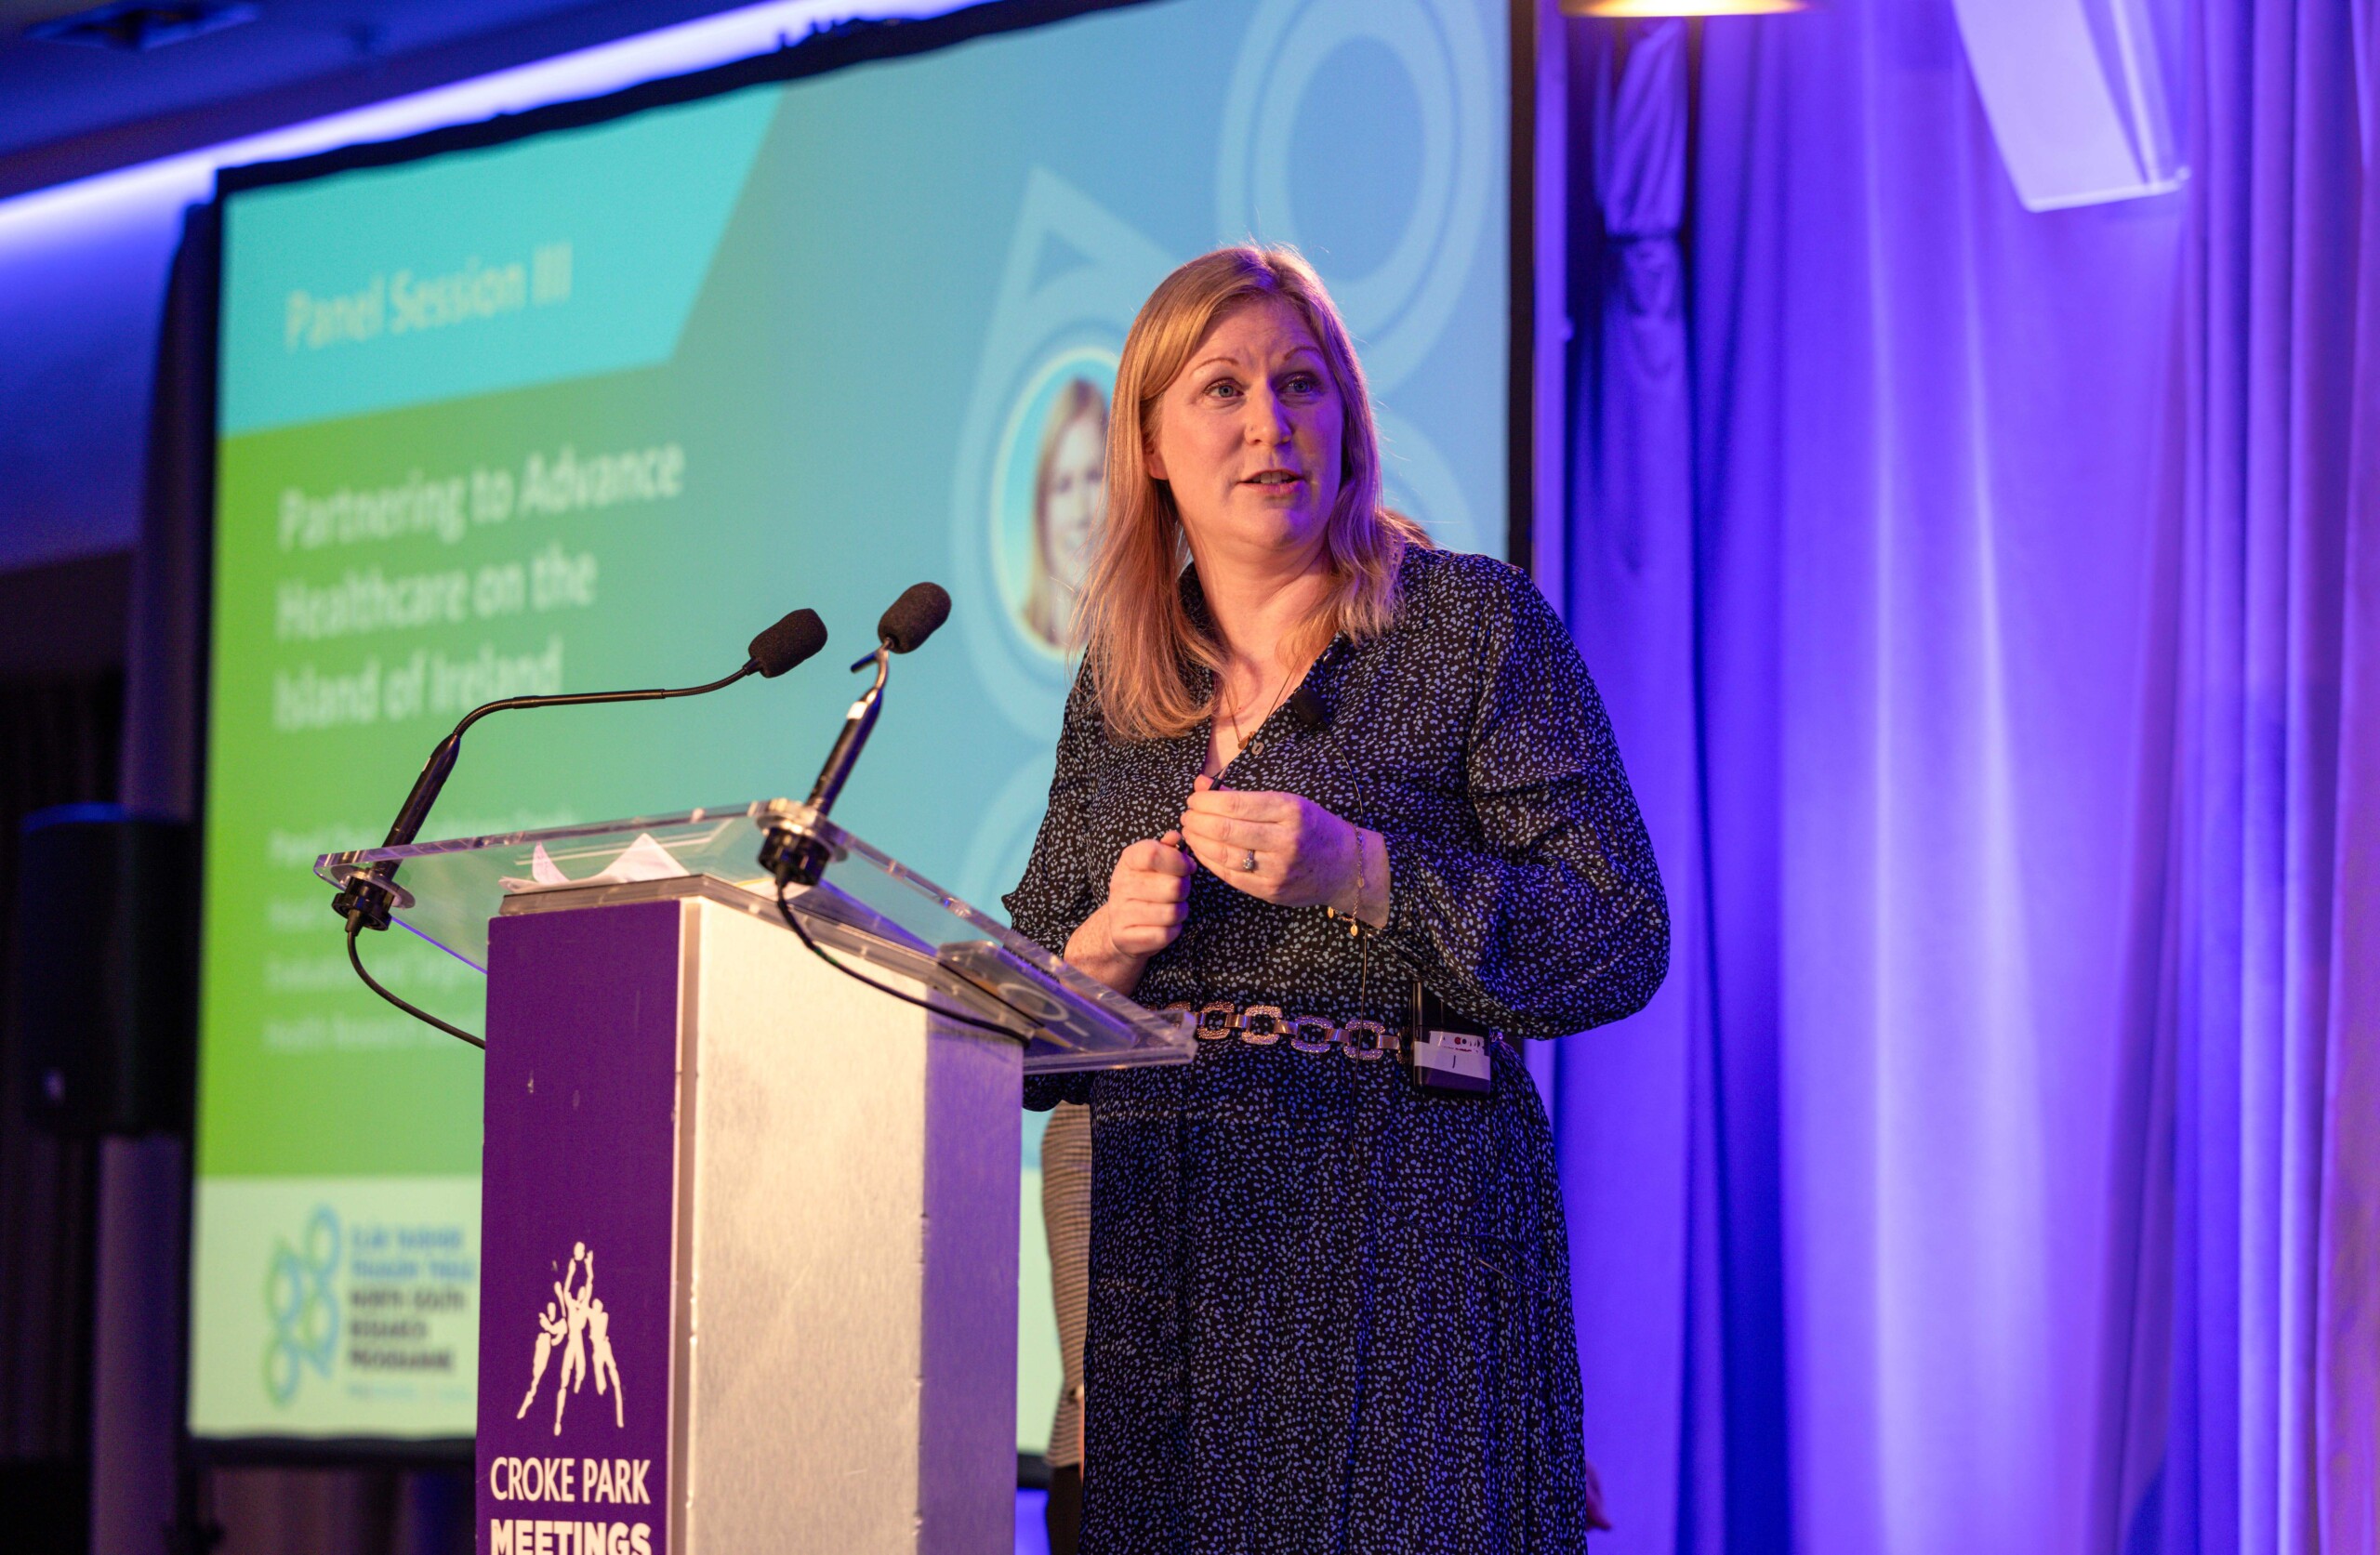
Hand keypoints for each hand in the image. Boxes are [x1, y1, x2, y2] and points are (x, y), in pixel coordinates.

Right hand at [1104, 831, 1194, 956]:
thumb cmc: (1146, 889)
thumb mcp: (1154, 865)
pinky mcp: (1124, 937)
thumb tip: (1175, 836)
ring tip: (1174, 908)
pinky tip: (1165, 925)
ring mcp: (1119, 912)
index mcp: (1128, 860)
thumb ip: (1166, 849)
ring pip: (1172, 913)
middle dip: (1185, 890)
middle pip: (1172, 887)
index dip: (1179, 861)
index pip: (1153, 853)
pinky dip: (1173, 931)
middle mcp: (1119, 884)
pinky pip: (1165, 934)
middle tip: (1180, 891)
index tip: (1189, 867)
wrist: (1121, 927)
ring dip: (1181, 912)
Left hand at [1179, 775, 1363, 912]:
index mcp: (1290, 811)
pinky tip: (1202, 851)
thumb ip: (1242, 795)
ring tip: (1189, 832)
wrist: (1345, 867)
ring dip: (1199, 842)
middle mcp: (1285, 840)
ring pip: (1225, 855)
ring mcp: (1278, 869)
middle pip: (1226, 830)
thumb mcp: (1287, 802)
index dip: (1206, 802)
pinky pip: (1231, 876)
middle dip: (1197, 821)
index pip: (1235, 804)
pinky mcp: (1270, 891)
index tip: (1194, 799)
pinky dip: (1210, 862)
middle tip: (1186, 816)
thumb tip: (1200, 784)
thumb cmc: (1313, 827)